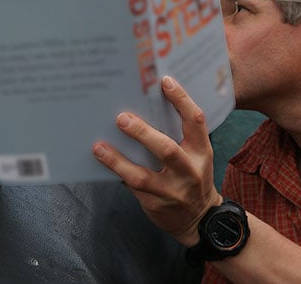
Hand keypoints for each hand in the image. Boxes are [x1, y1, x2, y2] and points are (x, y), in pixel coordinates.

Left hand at [92, 75, 222, 246]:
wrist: (199, 220)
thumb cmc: (192, 177)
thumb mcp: (195, 155)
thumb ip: (178, 134)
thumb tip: (144, 105)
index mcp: (201, 151)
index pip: (195, 121)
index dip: (182, 100)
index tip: (165, 81)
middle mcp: (189, 170)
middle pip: (166, 149)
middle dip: (142, 133)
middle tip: (121, 118)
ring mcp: (172, 191)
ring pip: (142, 175)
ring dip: (117, 160)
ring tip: (99, 147)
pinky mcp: (155, 204)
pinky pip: (132, 187)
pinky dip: (117, 173)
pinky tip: (102, 161)